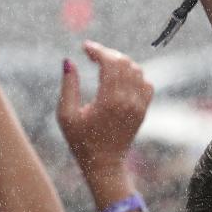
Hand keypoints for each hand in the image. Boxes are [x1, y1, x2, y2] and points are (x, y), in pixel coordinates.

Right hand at [58, 40, 152, 176]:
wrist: (104, 164)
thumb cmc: (80, 141)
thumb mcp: (66, 115)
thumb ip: (67, 86)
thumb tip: (68, 61)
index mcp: (109, 101)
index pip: (109, 63)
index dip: (97, 50)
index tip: (84, 47)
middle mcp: (128, 101)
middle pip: (123, 62)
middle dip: (107, 53)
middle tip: (92, 54)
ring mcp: (139, 105)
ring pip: (136, 70)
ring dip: (120, 62)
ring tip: (103, 64)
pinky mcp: (143, 110)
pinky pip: (145, 83)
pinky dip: (134, 74)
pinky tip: (119, 77)